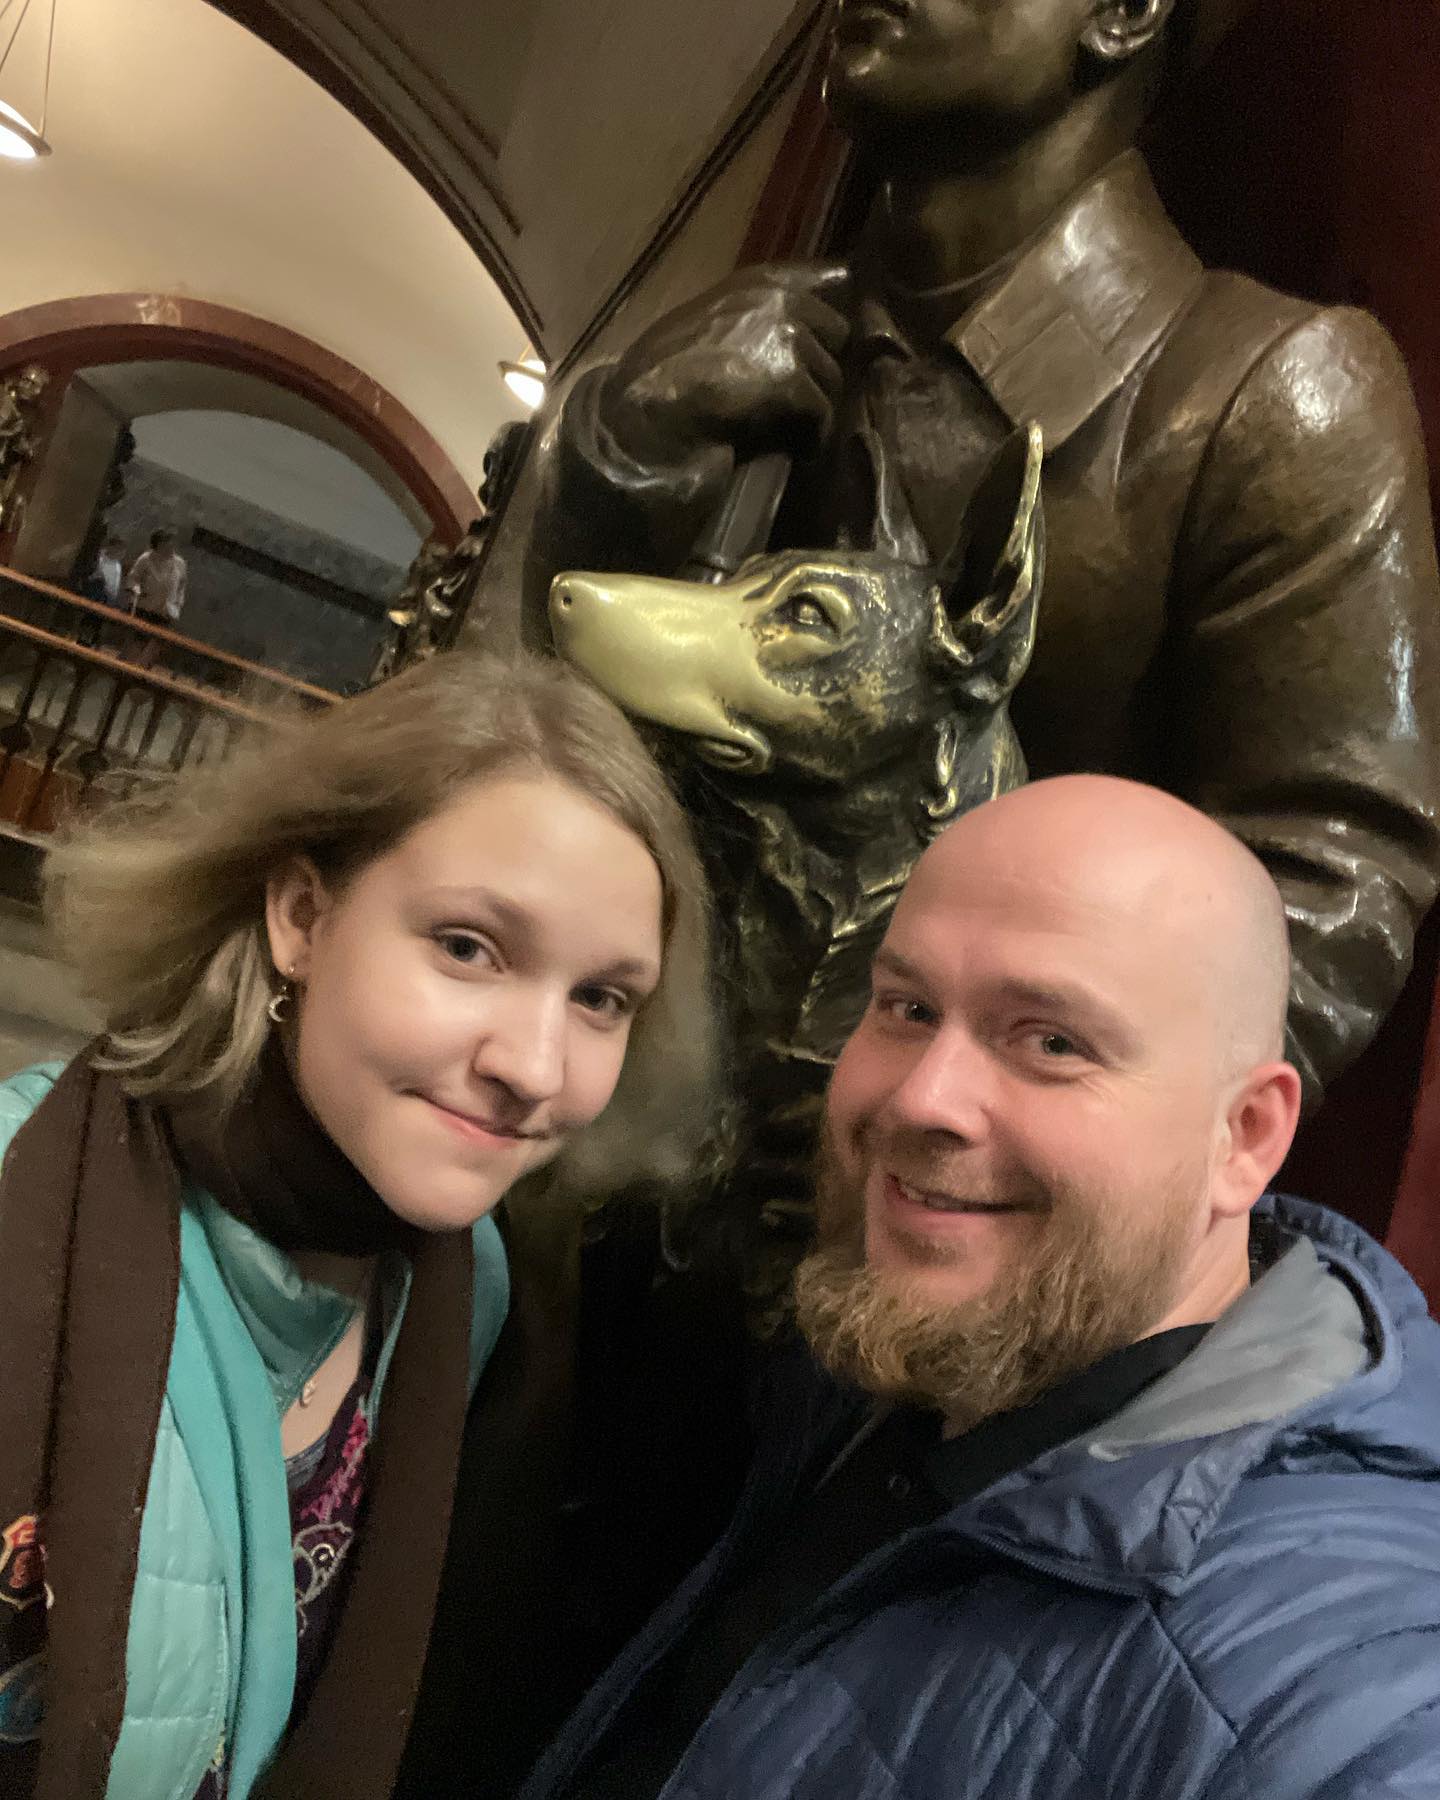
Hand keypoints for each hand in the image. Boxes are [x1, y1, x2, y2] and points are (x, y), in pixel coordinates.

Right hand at [602, 261, 852, 462]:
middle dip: (821, 369)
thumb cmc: (658, 384)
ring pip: (831, 379)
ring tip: (789, 433)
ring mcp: (787, 336)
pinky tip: (795, 451)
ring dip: (814, 410)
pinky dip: (811, 439)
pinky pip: (823, 415)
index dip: (824, 322)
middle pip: (835, 335)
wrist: (640, 421)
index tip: (825, 349)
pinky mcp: (792, 381)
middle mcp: (776, 299)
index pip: (819, 283)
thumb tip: (796, 338)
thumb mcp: (701, 332)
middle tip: (798, 405)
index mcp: (752, 284)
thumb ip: (748, 323)